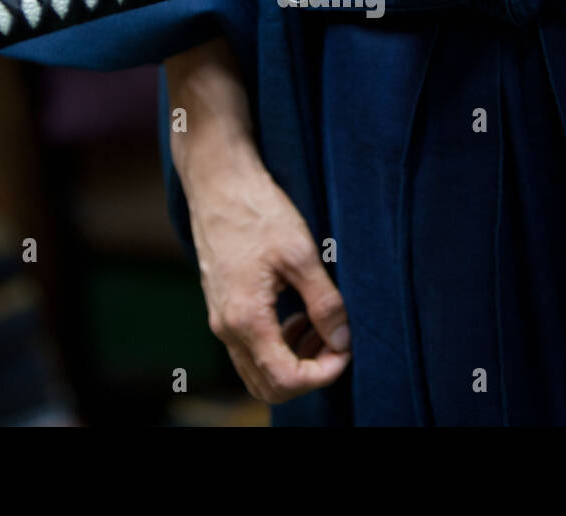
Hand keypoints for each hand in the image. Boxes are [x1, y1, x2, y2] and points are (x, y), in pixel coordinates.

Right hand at [166, 38, 350, 403]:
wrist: (218, 181)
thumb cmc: (257, 210)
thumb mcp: (301, 254)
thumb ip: (324, 303)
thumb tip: (343, 341)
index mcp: (246, 318)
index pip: (286, 378)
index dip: (323, 374)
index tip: (347, 349)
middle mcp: (226, 328)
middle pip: (268, 385)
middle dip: (309, 374)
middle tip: (338, 344)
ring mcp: (220, 319)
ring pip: (257, 369)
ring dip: (294, 361)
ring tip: (323, 329)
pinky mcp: (222, 306)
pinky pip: (250, 347)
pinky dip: (278, 345)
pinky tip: (300, 316)